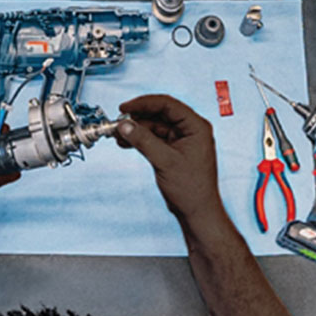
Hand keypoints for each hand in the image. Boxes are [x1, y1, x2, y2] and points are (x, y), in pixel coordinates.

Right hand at [116, 95, 222, 221]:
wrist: (196, 212)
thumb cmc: (192, 189)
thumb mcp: (164, 161)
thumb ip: (144, 141)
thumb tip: (125, 125)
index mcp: (196, 126)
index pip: (167, 105)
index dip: (144, 104)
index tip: (124, 107)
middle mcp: (190, 130)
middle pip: (160, 114)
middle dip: (137, 117)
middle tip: (118, 122)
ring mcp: (182, 140)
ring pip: (154, 127)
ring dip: (136, 129)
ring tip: (118, 134)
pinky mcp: (173, 151)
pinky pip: (154, 139)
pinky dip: (140, 140)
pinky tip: (126, 142)